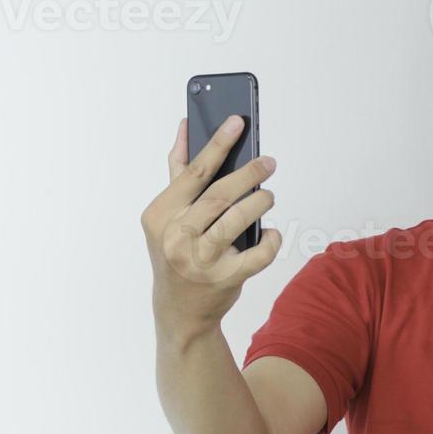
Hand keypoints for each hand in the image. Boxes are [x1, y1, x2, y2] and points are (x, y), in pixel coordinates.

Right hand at [140, 115, 280, 340]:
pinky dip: (271, 240)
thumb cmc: (176, 252)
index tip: (237, 122)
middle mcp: (176, 236)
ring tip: (269, 196)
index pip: (193, 172)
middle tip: (268, 162)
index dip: (217, 144)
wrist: (179, 311)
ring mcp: (200, 260)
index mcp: (160, 215)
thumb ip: (178, 173)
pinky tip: (272, 233)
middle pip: (220, 194)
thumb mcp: (167, 216)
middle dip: (250, 173)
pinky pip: (258, 254)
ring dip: (260, 202)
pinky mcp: (225, 279)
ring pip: (238, 219)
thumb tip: (184, 128)